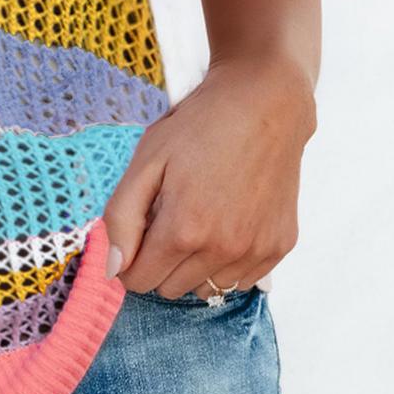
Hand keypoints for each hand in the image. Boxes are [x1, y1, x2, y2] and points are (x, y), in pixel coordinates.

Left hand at [101, 54, 314, 297]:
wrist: (264, 104)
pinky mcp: (279, 246)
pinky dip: (227, 261)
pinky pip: (241, 279)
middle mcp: (223, 250)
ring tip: (202, 216)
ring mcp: (256, 251)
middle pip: (170, 289)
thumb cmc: (200, 126)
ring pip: (206, 289)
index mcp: (185, 230)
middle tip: (170, 215)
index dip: (130, 258)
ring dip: (195, 264)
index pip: (139, 281)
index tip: (139, 230)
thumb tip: (114, 269)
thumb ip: (122, 218)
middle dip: (161, 260)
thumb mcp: (146, 160)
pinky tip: (229, 220)